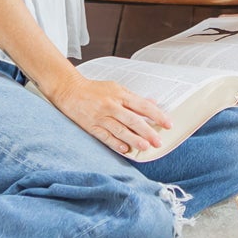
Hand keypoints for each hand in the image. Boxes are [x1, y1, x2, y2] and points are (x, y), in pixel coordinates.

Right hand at [49, 74, 170, 154]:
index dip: (157, 115)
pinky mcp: (92, 126)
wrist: (69, 90)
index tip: (168, 124)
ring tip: (145, 147)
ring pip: (120, 130)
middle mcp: (111, 105)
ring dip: (134, 139)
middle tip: (158, 141)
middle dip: (147, 131)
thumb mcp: (116, 88)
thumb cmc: (94, 89)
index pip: (143, 105)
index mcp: (120, 94)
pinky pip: (105, 136)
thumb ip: (133, 98)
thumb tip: (152, 102)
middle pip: (133, 120)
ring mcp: (101, 116)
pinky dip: (115, 143)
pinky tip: (125, 149)